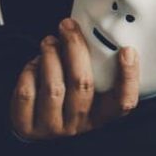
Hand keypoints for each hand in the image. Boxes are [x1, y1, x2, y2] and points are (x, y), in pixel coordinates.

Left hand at [10, 18, 139, 140]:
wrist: (35, 124)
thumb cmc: (67, 100)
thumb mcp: (90, 92)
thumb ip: (99, 71)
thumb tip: (99, 36)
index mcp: (102, 116)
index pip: (123, 102)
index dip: (128, 77)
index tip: (127, 51)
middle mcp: (80, 125)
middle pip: (82, 85)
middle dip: (75, 50)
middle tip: (69, 28)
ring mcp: (53, 127)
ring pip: (53, 88)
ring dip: (50, 57)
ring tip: (50, 42)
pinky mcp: (28, 125)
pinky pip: (27, 93)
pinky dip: (30, 72)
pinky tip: (35, 64)